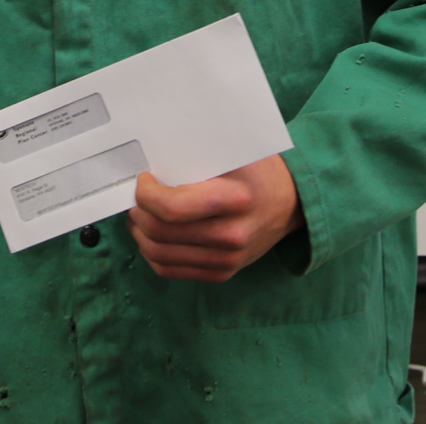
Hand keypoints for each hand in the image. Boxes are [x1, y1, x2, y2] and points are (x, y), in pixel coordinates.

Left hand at [128, 155, 302, 281]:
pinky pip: (170, 270)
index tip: (144, 180)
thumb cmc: (256, 170)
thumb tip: (151, 160)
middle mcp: (233, 235)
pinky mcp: (222, 272)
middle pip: (161, 232)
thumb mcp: (234, 152)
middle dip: (138, 213)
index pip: (174, 208)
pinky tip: (152, 235)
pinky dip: (153, 253)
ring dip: (140, 234)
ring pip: (159, 254)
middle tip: (136, 198)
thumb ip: (197, 154)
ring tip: (140, 215)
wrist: (290, 202)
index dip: (147, 195)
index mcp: (236, 199)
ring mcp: (228, 259)